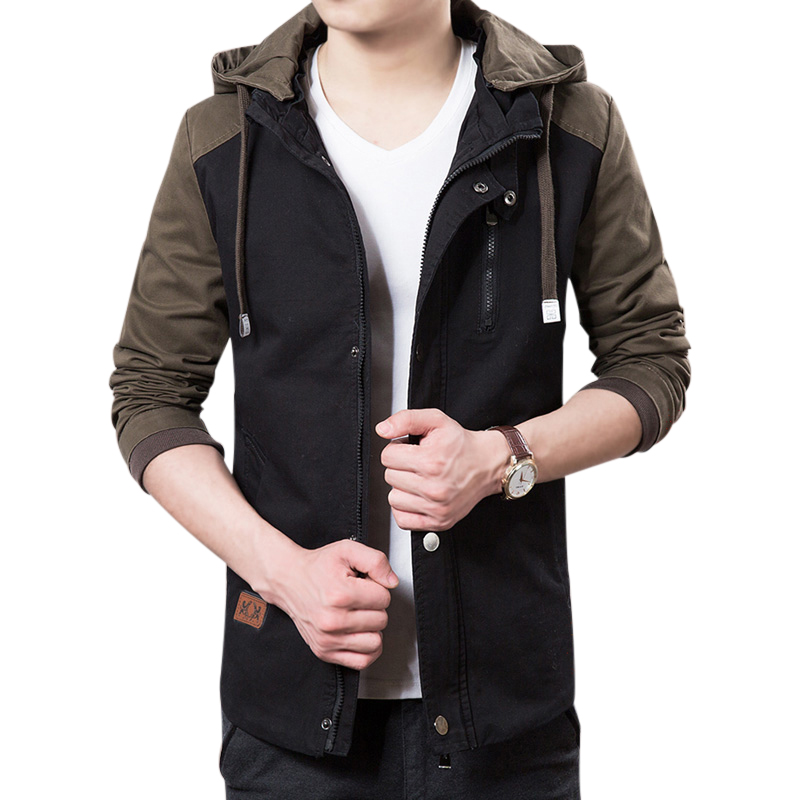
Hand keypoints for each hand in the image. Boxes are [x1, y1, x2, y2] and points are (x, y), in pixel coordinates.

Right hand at [269, 539, 399, 670]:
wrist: (289, 579)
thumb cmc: (318, 567)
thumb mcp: (347, 550)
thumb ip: (376, 561)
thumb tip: (392, 582)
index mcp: (340, 594)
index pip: (384, 598)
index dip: (377, 587)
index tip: (363, 584)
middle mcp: (332, 620)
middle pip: (381, 620)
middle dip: (374, 606)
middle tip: (358, 598)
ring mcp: (328, 639)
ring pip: (376, 642)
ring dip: (372, 628)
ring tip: (359, 615)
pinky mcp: (324, 651)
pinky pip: (362, 661)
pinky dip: (367, 649)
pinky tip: (361, 633)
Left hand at [376, 408, 508, 531]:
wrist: (488, 464)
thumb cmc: (461, 444)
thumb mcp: (436, 420)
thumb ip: (406, 419)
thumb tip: (382, 429)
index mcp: (431, 462)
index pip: (387, 456)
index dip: (398, 449)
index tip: (411, 449)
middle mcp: (434, 487)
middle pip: (389, 476)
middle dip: (401, 467)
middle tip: (418, 463)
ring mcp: (437, 507)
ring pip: (393, 498)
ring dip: (402, 488)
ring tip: (420, 479)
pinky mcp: (439, 521)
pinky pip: (402, 519)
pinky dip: (406, 508)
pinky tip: (417, 496)